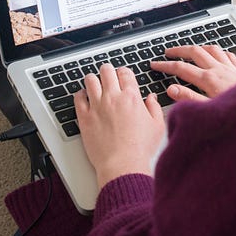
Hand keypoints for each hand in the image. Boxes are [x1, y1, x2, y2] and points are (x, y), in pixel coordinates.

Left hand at [75, 63, 165, 187]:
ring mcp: (97, 106)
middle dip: (108, 71)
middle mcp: (113, 98)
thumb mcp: (157, 126)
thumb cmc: (140, 149)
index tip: (123, 76)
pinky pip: (78, 98)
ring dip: (93, 79)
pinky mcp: (85, 118)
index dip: (124, 72)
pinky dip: (80, 94)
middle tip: (108, 76)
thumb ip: (154, 108)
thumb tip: (150, 98)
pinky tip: (84, 97)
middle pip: (106, 70)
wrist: (123, 165)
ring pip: (90, 80)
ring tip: (94, 84)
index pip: (125, 72)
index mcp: (132, 97)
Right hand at [151, 44, 235, 102]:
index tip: (155, 65)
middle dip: (179, 50)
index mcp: (209, 80)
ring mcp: (232, 68)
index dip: (165, 65)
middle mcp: (220, 70)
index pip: (181, 68)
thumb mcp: (209, 110)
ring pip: (212, 49)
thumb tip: (171, 89)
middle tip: (168, 52)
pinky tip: (219, 54)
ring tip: (191, 48)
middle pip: (194, 52)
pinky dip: (220, 51)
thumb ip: (189, 98)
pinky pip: (229, 54)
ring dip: (199, 47)